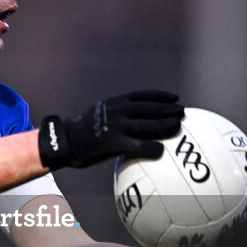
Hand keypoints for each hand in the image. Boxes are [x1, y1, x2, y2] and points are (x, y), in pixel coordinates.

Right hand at [38, 90, 183, 169]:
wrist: (65, 139)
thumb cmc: (81, 131)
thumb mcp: (98, 114)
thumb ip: (114, 114)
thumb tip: (128, 121)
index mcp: (115, 102)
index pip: (143, 95)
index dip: (160, 96)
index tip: (174, 97)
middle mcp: (119, 110)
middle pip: (151, 108)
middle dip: (169, 109)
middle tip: (182, 112)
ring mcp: (117, 125)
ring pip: (149, 125)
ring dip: (166, 125)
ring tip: (178, 127)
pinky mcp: (114, 142)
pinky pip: (138, 145)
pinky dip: (152, 147)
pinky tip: (160, 151)